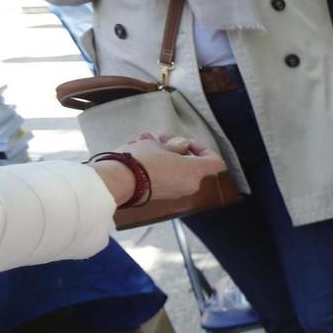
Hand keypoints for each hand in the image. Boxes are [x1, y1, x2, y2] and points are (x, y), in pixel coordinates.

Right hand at [93, 133, 224, 204]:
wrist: (119, 182)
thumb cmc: (141, 161)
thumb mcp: (159, 146)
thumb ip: (175, 145)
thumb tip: (183, 146)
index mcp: (194, 172)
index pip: (214, 162)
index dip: (204, 149)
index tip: (187, 142)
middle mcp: (188, 185)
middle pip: (190, 163)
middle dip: (174, 147)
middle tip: (161, 137)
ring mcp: (174, 192)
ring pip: (173, 168)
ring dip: (161, 152)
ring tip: (143, 139)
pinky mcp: (160, 195)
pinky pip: (163, 176)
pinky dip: (155, 164)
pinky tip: (137, 151)